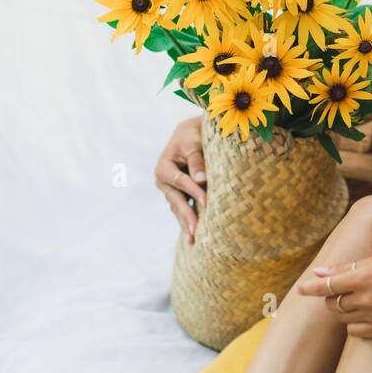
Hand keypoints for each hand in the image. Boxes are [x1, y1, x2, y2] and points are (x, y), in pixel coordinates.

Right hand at [155, 116, 206, 242]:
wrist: (192, 132)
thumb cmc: (193, 134)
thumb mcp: (194, 142)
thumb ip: (197, 160)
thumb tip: (202, 180)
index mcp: (164, 167)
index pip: (181, 181)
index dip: (194, 191)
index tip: (207, 202)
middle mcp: (163, 181)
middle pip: (176, 201)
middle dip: (186, 217)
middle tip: (195, 232)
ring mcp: (170, 190)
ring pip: (179, 208)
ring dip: (186, 223)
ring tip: (193, 240)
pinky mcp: (179, 194)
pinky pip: (183, 208)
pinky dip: (189, 219)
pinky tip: (194, 234)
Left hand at [294, 255, 371, 337]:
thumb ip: (344, 269)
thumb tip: (318, 273)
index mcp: (363, 277)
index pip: (326, 285)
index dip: (309, 288)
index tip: (299, 289)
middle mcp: (366, 298)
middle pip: (332, 304)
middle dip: (331, 298)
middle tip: (342, 292)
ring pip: (342, 319)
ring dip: (343, 311)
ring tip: (358, 302)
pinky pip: (355, 332)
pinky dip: (355, 324)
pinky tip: (366, 315)